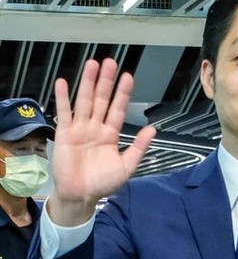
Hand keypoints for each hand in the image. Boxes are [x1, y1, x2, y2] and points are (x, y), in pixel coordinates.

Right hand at [49, 58, 155, 225]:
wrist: (81, 196)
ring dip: (88, 83)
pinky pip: (64, 113)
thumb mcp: (126, 166)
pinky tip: (63, 82)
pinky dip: (63, 98)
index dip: (122, 93)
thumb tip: (152, 129)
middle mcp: (95, 127)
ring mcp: (79, 129)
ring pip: (85, 101)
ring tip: (92, 65)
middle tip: (110, 62)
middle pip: (101, 100)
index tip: (128, 76)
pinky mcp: (64, 133)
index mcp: (111, 134)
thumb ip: (138, 147)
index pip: (118, 109)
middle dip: (106, 81)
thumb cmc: (103, 182)